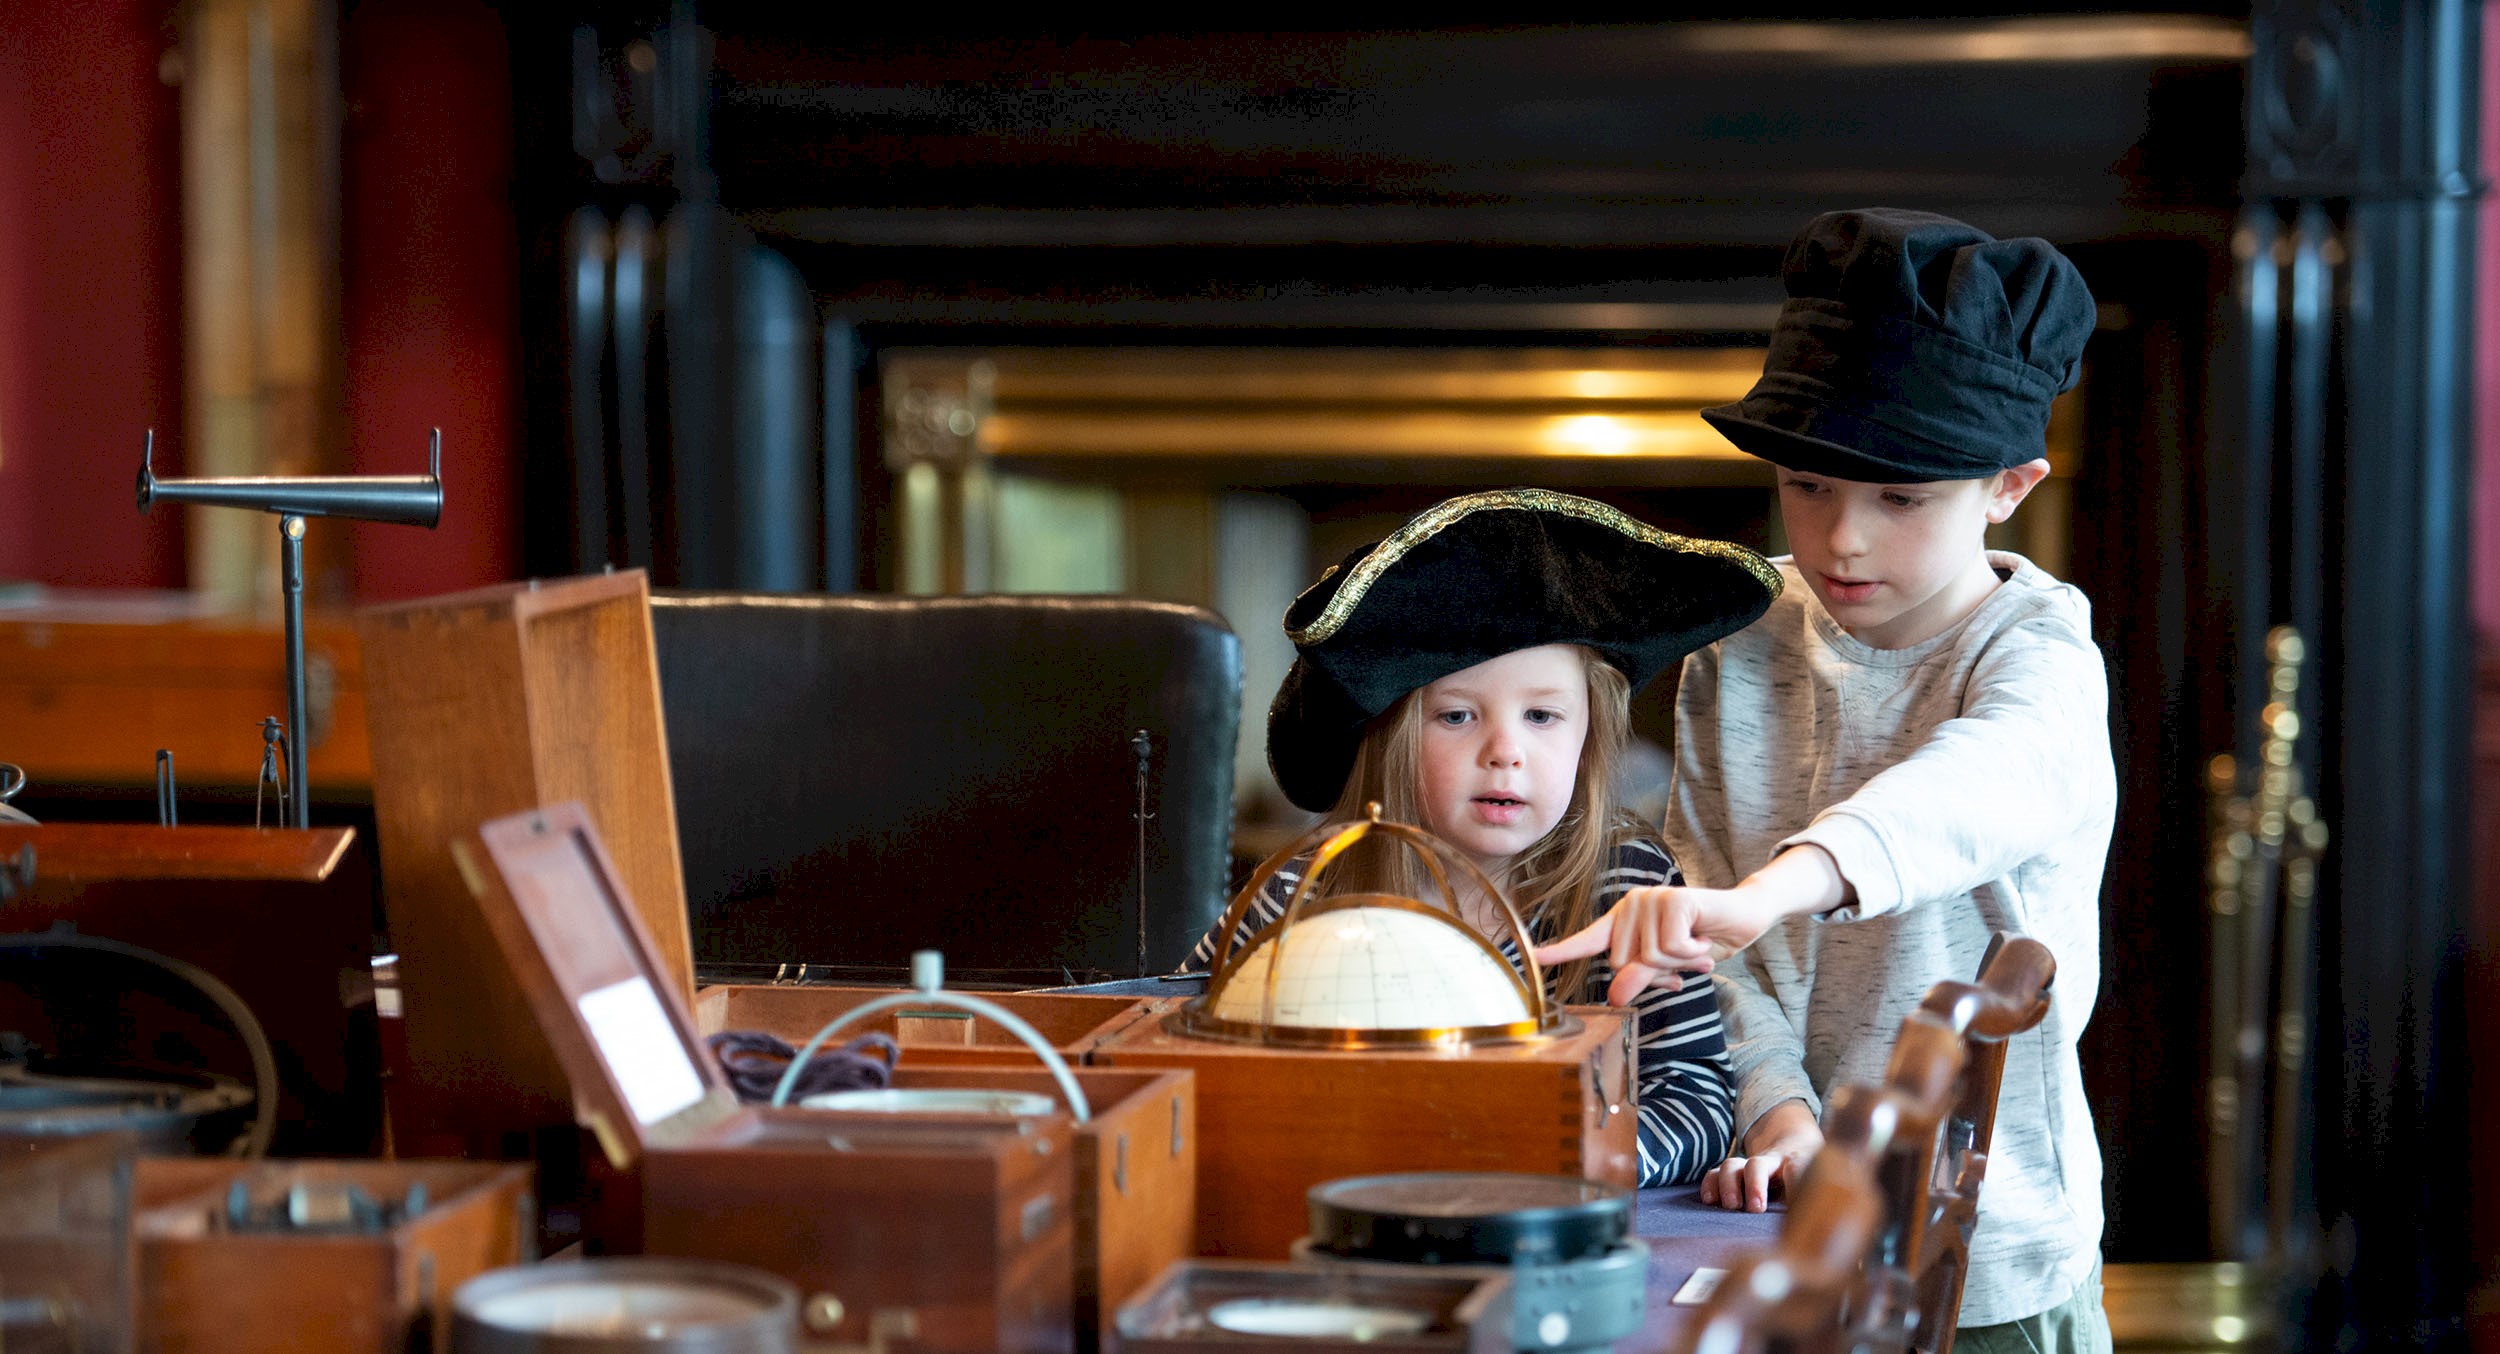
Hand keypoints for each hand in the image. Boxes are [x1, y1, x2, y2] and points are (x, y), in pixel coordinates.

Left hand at [1529, 885, 1736, 1003]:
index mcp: (1625, 922)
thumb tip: (1615, 997)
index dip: (1562, 950)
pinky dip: (1693, 952)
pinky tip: (1704, 937)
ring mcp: (1651, 900)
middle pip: (1624, 963)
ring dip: (1681, 962)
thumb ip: (1641, 977)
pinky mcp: (1674, 900)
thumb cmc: (1703, 940)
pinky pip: (1672, 948)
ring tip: (1697, 946)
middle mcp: (1631, 906)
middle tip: (1684, 960)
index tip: (1535, 957)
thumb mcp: (1669, 967)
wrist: (1745, 916)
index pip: (1589, 940)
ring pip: (1650, 958)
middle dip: (1657, 972)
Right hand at [1700, 1100, 1822, 1212]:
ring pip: (1733, 1165)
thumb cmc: (1814, 1172)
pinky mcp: (1735, 1171)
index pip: (1798, 1167)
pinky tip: (1710, 1201)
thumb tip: (1847, 1244)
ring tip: (1732, 1206)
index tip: (1797, 1204)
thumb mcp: (1828, 1180)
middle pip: (1759, 1164)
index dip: (1795, 1183)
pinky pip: (1715, 1172)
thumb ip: (1831, 1202)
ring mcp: (1751, 1165)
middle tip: (1755, 1209)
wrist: (1796, 1141)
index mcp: (1801, 1163)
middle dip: (1754, 1184)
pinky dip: (1710, 1184)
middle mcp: (1773, 1161)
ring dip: (1730, 1185)